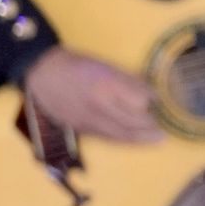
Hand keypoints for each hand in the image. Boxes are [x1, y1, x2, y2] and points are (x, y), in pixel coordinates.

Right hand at [23, 47, 162, 147]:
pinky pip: (109, 138)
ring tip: (156, 139)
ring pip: (122, 134)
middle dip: (150, 125)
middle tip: (162, 127)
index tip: (158, 100)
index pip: (139, 100)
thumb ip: (127, 80)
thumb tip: (149, 93)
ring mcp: (90, 119)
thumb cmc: (76, 65)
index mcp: (107, 84)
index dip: (151, 100)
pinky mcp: (83, 128)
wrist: (42, 74)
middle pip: (133, 121)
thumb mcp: (104, 65)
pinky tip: (133, 140)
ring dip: (141, 138)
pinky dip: (124, 140)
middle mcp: (100, 105)